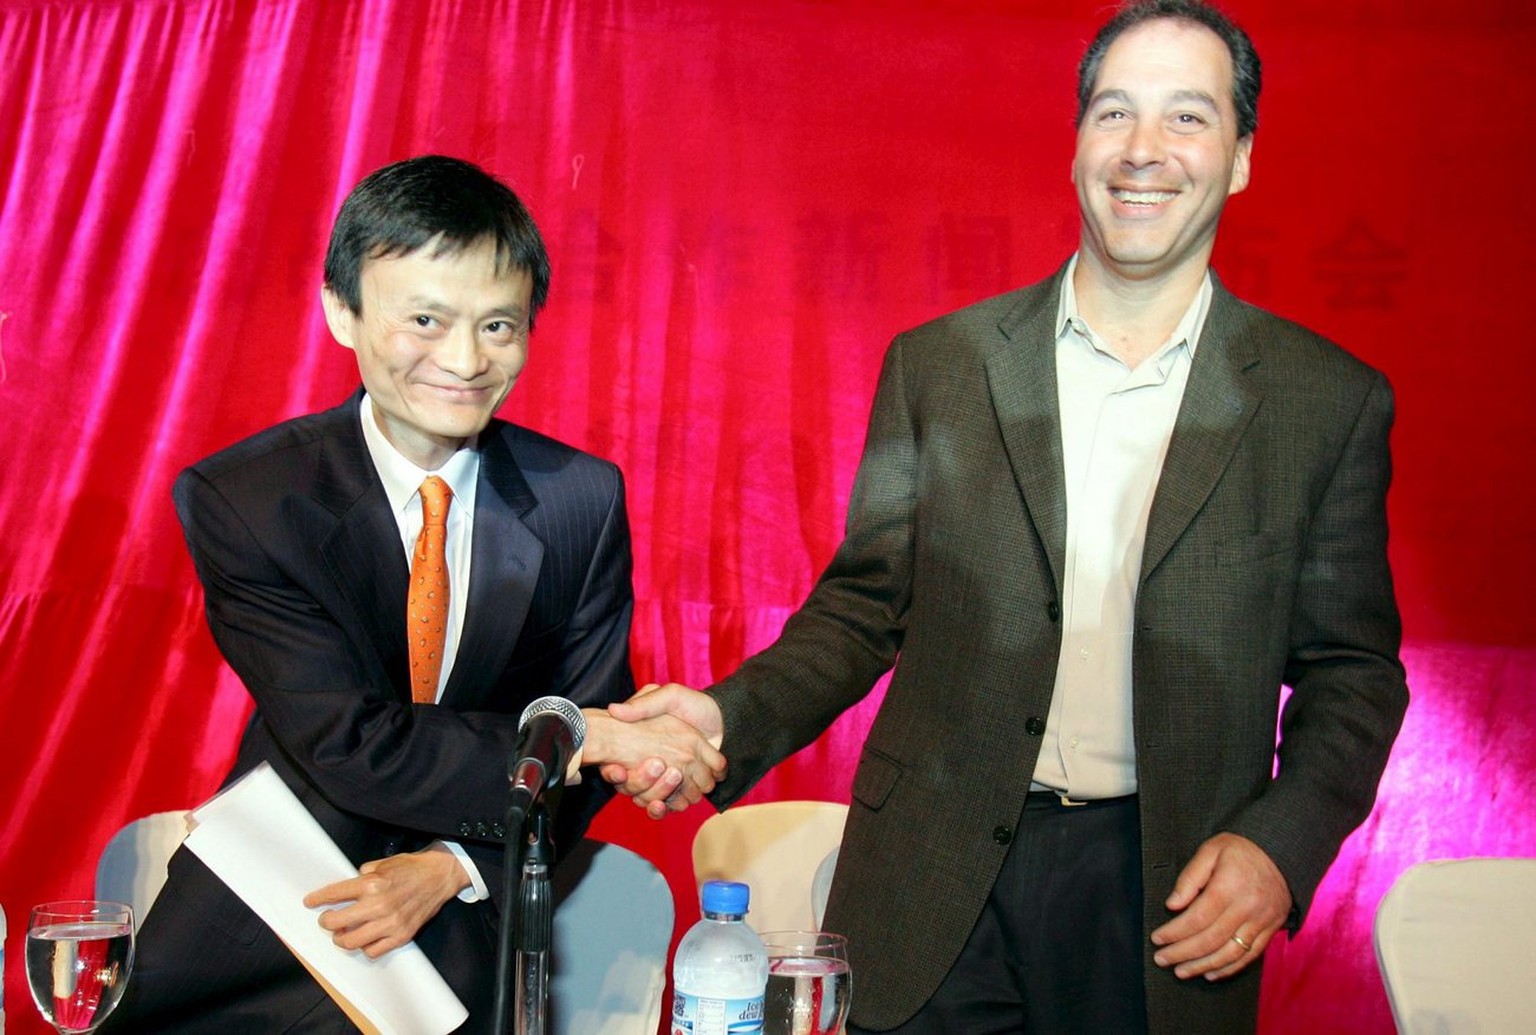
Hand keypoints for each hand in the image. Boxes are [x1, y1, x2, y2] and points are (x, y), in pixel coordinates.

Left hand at [303, 845, 468, 957]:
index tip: (310, 902)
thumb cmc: (412, 868)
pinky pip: (373, 951)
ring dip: (342, 938)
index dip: (317, 899)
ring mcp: (390, 923)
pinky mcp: (401, 935)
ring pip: (351, 942)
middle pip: (335, 923)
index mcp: (372, 883)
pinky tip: (366, 938)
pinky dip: (365, 947)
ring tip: (344, 933)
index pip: (334, 894)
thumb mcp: (383, 863)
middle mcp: (379, 904)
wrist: (439, 875)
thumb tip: (348, 889)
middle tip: (328, 919)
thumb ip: (363, 875)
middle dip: (326, 921)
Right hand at [589, 683, 724, 818]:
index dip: (611, 772)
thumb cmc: (694, 706)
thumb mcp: (671, 696)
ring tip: (675, 773)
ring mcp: (662, 780)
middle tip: (659, 764)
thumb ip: (645, 704)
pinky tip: (679, 796)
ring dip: (659, 792)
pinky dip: (673, 803)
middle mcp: (645, 767)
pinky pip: (669, 806)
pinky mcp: (680, 790)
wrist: (723, 721)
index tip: (618, 770)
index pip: (613, 767)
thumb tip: (613, 710)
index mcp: (636, 745)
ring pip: (648, 799)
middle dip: (640, 782)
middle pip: (630, 788)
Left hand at [1150, 833, 1291, 980]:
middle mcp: (1246, 908)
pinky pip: (1250, 956)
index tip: (1157, 939)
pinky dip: (1229, 968)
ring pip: (1230, 953)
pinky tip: (1211, 973)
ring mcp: (1261, 922)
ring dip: (1203, 966)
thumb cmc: (1241, 849)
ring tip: (1181, 971)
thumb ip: (1190, 877)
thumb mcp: (1211, 850)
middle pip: (1211, 940)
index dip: (1174, 932)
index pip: (1197, 918)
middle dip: (1182, 953)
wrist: (1282, 851)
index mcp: (1229, 887)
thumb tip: (1172, 904)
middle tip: (1161, 959)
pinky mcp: (1270, 930)